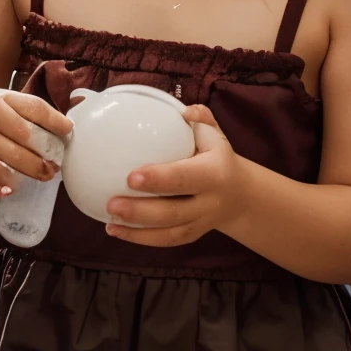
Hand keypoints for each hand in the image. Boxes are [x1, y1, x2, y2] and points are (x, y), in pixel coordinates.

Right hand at [0, 88, 71, 200]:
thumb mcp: (2, 107)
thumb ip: (30, 112)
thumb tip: (70, 125)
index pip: (31, 107)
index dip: (54, 121)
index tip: (68, 131)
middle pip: (23, 139)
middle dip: (43, 157)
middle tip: (54, 168)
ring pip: (5, 165)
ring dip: (27, 175)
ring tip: (39, 177)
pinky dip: (1, 189)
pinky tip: (10, 189)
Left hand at [105, 104, 246, 245]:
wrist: (240, 195)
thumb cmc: (217, 157)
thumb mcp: (215, 135)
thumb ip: (202, 118)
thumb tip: (186, 110)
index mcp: (214, 173)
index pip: (185, 178)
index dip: (159, 179)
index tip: (131, 177)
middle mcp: (209, 202)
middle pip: (174, 212)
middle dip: (142, 211)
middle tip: (112, 203)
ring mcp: (201, 222)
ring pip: (170, 232)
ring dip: (137, 230)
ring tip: (110, 221)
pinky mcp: (192, 235)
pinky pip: (167, 240)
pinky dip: (140, 239)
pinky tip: (115, 230)